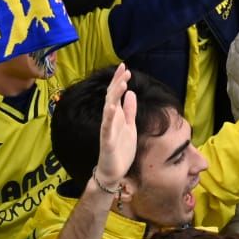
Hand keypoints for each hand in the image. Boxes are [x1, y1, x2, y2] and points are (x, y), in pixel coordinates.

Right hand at [93, 64, 136, 191]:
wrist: (114, 171)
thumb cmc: (121, 150)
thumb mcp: (130, 127)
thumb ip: (130, 110)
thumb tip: (131, 93)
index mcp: (116, 116)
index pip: (116, 94)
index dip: (119, 80)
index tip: (125, 67)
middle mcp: (110, 120)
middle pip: (112, 97)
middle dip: (117, 83)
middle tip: (124, 69)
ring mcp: (107, 129)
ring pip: (109, 108)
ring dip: (114, 96)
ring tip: (122, 83)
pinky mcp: (107, 141)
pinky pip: (107, 127)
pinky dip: (109, 116)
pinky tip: (112, 107)